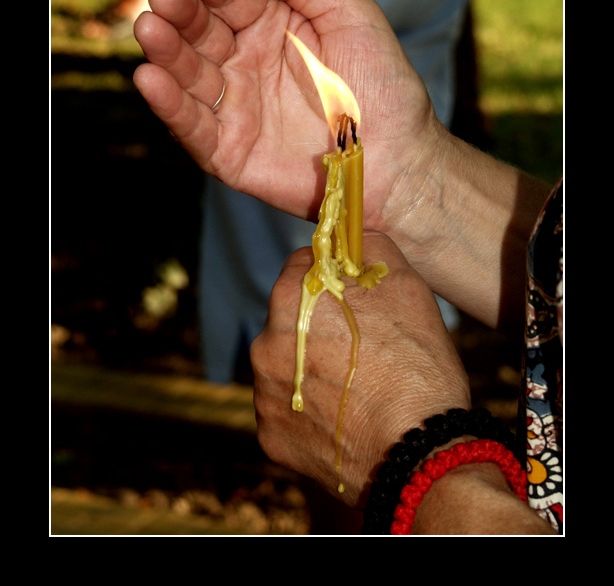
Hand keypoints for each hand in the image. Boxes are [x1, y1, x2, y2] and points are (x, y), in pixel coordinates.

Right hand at [133, 0, 435, 224]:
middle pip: (201, 31)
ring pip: (190, 75)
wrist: (399, 158)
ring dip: (167, 53)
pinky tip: (151, 80)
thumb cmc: (383, 86)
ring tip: (151, 30)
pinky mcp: (228, 151)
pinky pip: (194, 127)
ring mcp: (235, 107)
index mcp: (270, 25)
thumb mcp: (353, 15)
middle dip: (180, 11)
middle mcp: (245, 62)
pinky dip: (171, 106)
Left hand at [250, 232, 470, 506]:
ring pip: (287, 364)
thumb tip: (350, 238)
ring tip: (356, 388)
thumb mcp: (405, 284)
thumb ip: (368, 247)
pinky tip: (343, 417)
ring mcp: (264, 393)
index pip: (301, 267)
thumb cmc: (414, 365)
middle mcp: (265, 343)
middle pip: (290, 318)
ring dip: (310, 368)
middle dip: (318, 325)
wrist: (417, 454)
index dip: (331, 279)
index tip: (353, 297)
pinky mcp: (270, 437)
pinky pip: (287, 409)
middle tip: (361, 347)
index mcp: (291, 298)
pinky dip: (308, 410)